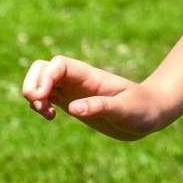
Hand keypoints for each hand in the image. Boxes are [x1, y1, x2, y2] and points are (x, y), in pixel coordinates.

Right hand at [21, 56, 166, 140]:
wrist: (151, 114)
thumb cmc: (142, 109)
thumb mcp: (125, 110)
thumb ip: (101, 107)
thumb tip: (73, 109)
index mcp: (90, 76)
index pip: (59, 65)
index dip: (45, 76)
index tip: (43, 97)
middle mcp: (78, 80)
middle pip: (42, 68)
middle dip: (31, 83)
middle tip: (38, 104)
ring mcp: (73, 90)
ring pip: (40, 81)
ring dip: (33, 95)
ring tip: (46, 113)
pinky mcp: (71, 102)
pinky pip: (45, 96)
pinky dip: (39, 104)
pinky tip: (50, 117)